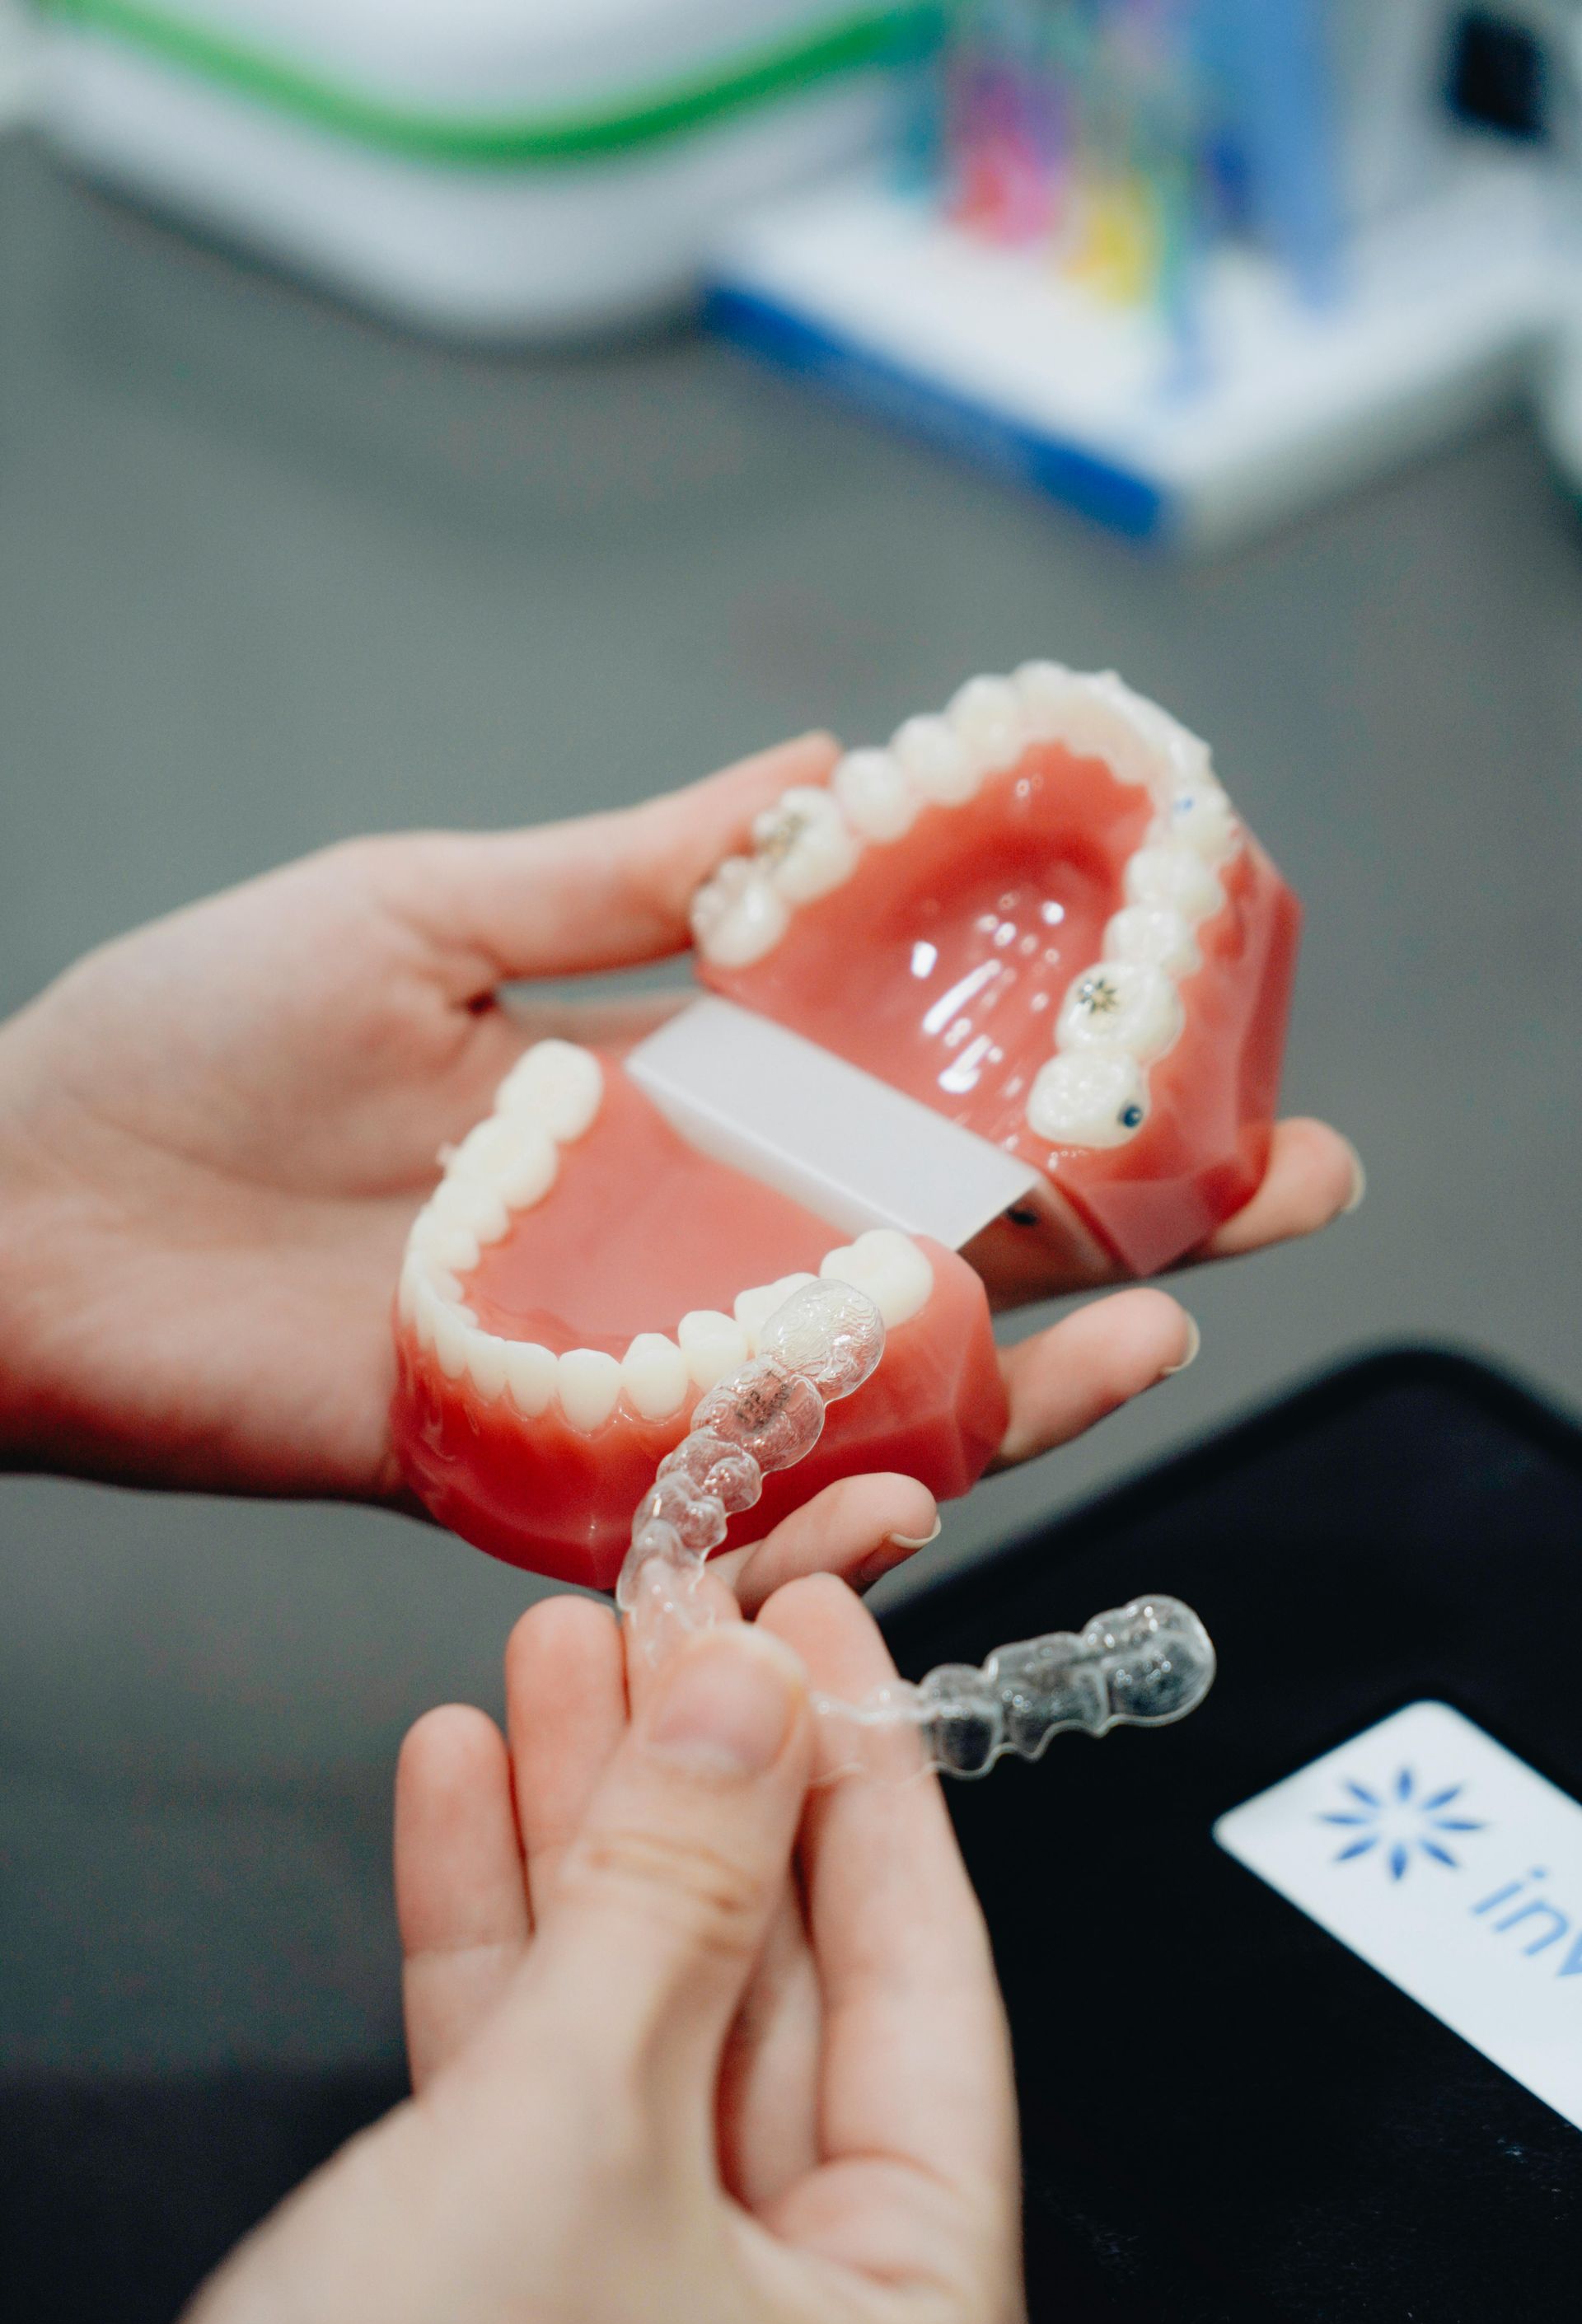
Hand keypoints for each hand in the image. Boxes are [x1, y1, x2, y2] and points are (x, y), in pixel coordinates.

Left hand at [0, 736, 1360, 1504]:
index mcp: (666, 1099)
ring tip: (1159, 1335)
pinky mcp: (534, 1476)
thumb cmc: (187, 1040)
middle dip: (1122, 1235)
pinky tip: (936, 1476)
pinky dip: (826, 1513)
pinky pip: (713, 1511)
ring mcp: (621, 1368)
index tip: (1204, 1037)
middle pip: (938, 1255)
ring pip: (865, 1396)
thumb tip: (823, 770)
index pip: (908, 1094)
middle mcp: (675, 1243)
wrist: (12, 1210)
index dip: (1059, 1074)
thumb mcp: (426, 908)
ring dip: (1024, 1383)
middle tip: (1284, 1194)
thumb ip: (626, 872)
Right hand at [155, 1574, 1026, 2323]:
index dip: (866, 1773)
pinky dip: (483, 1934)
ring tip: (552, 1658)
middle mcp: (793, 2316)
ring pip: (632, 2009)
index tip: (823, 1621)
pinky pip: (519, 2078)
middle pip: (766, 1972)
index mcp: (900, 2313)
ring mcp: (641, 2305)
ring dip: (582, 1827)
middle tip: (667, 1609)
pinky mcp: (500, 2300)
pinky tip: (463, 1790)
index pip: (922, 1973)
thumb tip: (753, 1696)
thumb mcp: (571, 2145)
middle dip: (700, 1778)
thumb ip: (672, 1903)